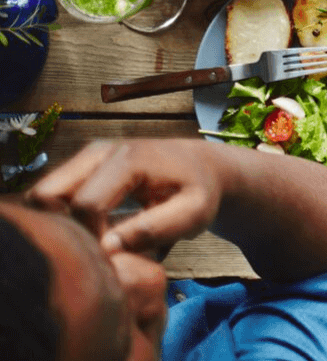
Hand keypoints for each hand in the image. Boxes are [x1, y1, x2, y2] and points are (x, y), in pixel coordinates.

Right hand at [26, 140, 225, 253]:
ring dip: (59, 223)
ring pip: (42, 195)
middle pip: (48, 195)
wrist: (202, 166)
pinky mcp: (80, 165)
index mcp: (127, 161)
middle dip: (63, 229)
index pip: (86, 205)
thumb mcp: (194, 213)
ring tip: (91, 243)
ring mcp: (85, 156)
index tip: (114, 257)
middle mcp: (98, 152)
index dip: (94, 238)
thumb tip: (108, 248)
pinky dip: (61, 216)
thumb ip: (155, 229)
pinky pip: (52, 194)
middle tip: (92, 251)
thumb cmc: (200, 191)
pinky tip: (87, 234)